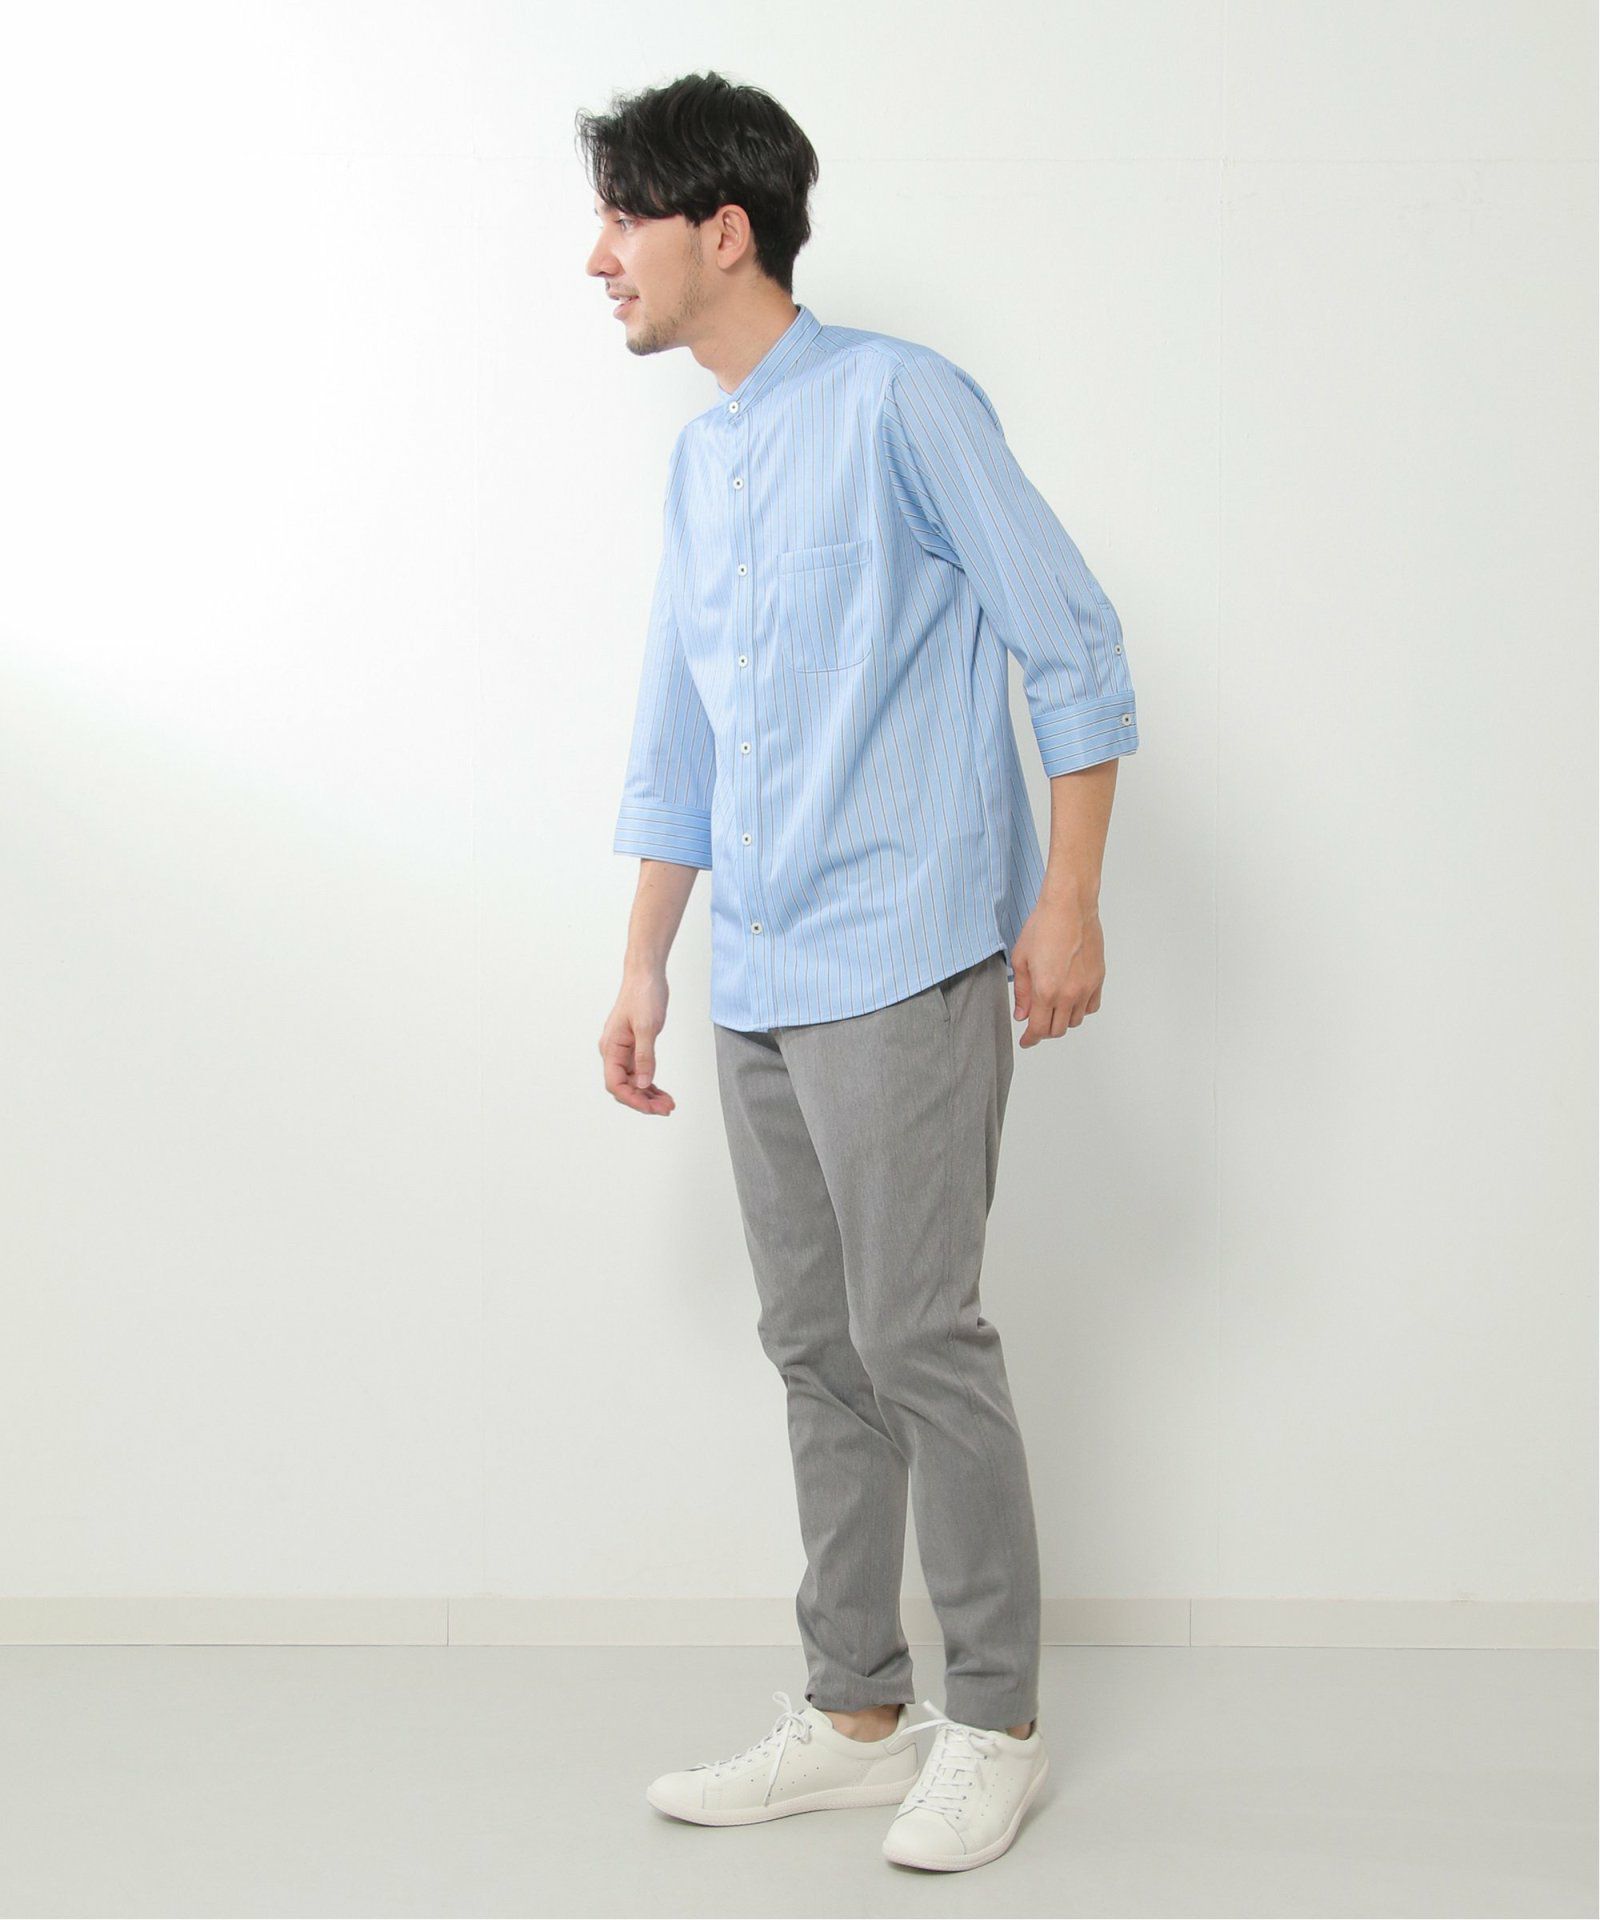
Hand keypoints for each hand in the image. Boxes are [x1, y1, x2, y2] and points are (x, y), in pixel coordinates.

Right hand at [600, 969, 676, 1114]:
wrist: (646, 975)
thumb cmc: (643, 995)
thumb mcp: (647, 1027)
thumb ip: (645, 1057)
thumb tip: (644, 1084)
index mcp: (611, 1048)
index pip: (615, 1084)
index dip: (632, 1099)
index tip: (652, 1108)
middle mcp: (614, 1052)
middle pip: (624, 1087)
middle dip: (644, 1101)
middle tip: (667, 1109)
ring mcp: (623, 1050)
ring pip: (633, 1082)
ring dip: (648, 1095)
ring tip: (668, 1104)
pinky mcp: (634, 1047)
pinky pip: (639, 1072)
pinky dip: (650, 1084)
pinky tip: (662, 1092)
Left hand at [1010, 895, 1104, 1046]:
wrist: (1070, 907)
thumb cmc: (1043, 926)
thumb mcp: (1021, 959)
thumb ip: (1022, 992)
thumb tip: (1022, 1014)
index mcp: (1046, 991)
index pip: (1038, 1028)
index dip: (1030, 1039)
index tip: (1026, 1041)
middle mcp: (1068, 994)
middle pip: (1057, 1029)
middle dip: (1044, 1031)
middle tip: (1036, 1025)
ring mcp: (1086, 987)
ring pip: (1075, 1021)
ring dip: (1062, 1021)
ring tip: (1052, 1010)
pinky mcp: (1098, 979)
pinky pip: (1091, 1007)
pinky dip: (1080, 1010)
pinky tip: (1071, 1002)